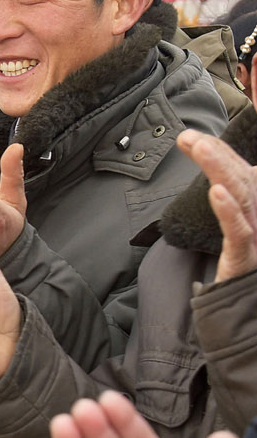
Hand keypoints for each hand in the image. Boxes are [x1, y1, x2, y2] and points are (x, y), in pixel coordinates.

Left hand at [178, 129, 256, 281]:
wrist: (242, 301)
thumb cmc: (239, 258)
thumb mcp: (229, 224)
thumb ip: (221, 197)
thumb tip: (206, 173)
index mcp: (254, 206)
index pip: (238, 171)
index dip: (219, 151)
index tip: (189, 137)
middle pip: (240, 178)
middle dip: (216, 154)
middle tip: (188, 137)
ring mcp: (256, 234)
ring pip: (241, 197)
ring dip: (220, 170)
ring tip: (200, 148)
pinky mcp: (246, 256)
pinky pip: (238, 231)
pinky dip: (228, 210)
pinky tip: (215, 192)